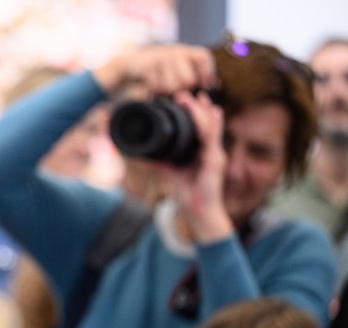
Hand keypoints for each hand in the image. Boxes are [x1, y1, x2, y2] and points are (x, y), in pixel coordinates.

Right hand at [94, 44, 215, 95]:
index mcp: (185, 51)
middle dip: (182, 90)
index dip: (206, 73)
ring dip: (166, 93)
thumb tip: (215, 85)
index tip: (204, 87)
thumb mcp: (177, 68)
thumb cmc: (159, 71)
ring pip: (172, 86)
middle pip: (188, 79)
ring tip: (162, 90)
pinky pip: (157, 87)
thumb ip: (194, 74)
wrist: (131, 64)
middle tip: (175, 91)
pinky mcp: (147, 66)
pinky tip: (152, 90)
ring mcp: (160, 57)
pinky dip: (154, 92)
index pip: (203, 57)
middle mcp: (174, 51)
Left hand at [149, 90, 232, 242]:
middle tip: (183, 92)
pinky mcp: (215, 161)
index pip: (196, 126)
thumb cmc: (186, 192)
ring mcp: (214, 153)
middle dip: (195, 106)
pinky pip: (214, 140)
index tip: (179, 97)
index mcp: (198, 149)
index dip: (190, 111)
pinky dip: (214, 126)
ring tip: (195, 97)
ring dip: (201, 111)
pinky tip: (214, 113)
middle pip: (203, 122)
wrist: (198, 211)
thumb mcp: (167, 171)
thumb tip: (136, 152)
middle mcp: (208, 148)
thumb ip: (155, 160)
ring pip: (209, 127)